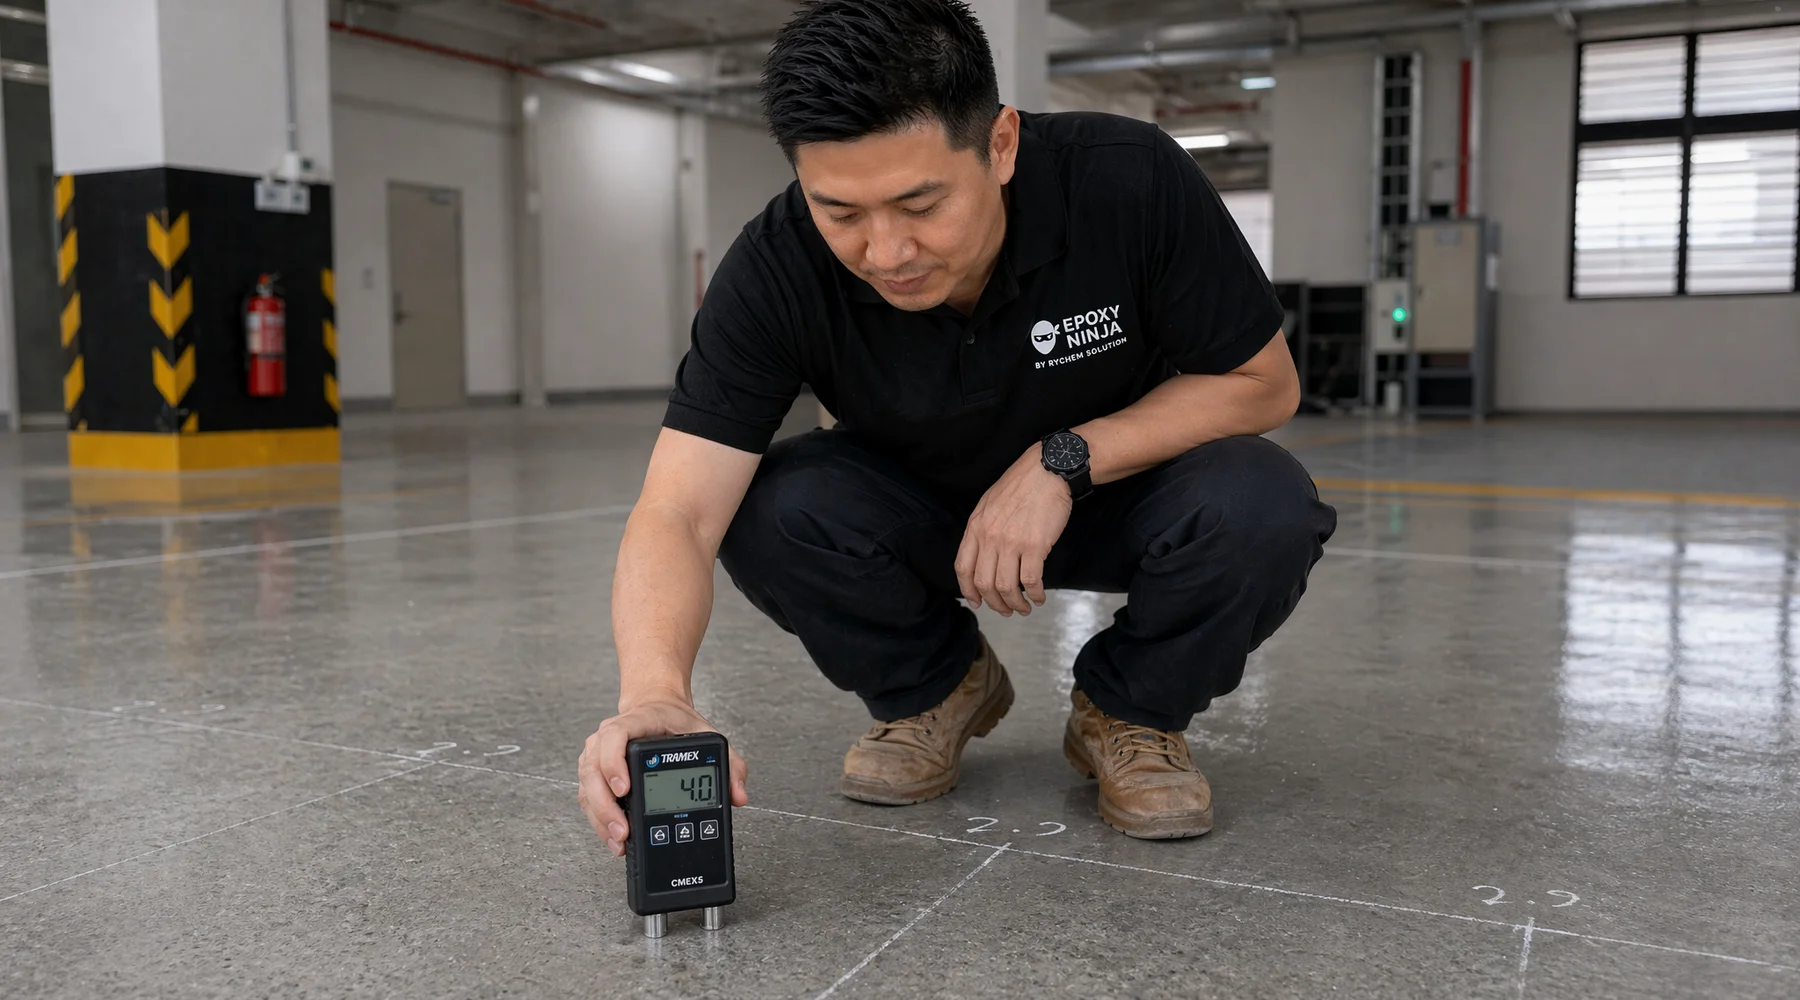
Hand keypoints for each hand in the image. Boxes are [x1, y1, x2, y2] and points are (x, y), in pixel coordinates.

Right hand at [577, 697, 748, 856]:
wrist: (658, 710)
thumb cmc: (676, 722)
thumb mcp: (707, 735)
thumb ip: (730, 765)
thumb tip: (739, 795)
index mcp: (635, 722)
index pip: (614, 737)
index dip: (614, 763)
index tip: (625, 789)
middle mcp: (608, 738)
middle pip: (593, 769)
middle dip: (606, 805)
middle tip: (623, 829)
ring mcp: (597, 756)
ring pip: (587, 787)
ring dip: (600, 817)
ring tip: (618, 840)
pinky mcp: (596, 774)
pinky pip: (589, 798)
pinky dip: (598, 820)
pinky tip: (613, 838)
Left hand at [955, 444, 1071, 615]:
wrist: (1046, 471)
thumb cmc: (1021, 485)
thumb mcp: (989, 503)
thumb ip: (982, 529)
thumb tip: (982, 554)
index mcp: (976, 527)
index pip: (963, 568)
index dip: (968, 591)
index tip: (977, 602)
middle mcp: (990, 538)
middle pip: (984, 583)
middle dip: (995, 603)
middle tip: (1006, 610)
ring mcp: (1011, 543)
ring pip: (1006, 586)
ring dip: (1015, 603)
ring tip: (1024, 607)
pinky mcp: (1035, 546)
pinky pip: (1030, 580)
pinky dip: (1035, 594)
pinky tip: (1039, 596)